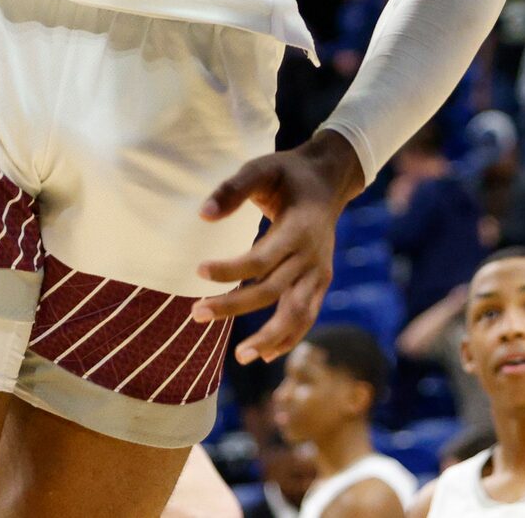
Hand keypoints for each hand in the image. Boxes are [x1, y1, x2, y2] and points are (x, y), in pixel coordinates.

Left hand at [189, 132, 363, 362]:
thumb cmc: (288, 173)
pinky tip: (264, 355)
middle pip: (273, 291)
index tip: (198, 271)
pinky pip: (307, 316)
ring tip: (239, 356)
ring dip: (269, 338)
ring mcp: (320, 273)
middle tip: (196, 313)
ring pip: (297, 314)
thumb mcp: (262, 168)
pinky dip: (289, 338)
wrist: (328, 181)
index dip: (231, 269)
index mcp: (298, 228)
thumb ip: (233, 189)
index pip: (262, 259)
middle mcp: (312, 256)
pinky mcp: (321, 282)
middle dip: (234, 306)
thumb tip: (203, 215)